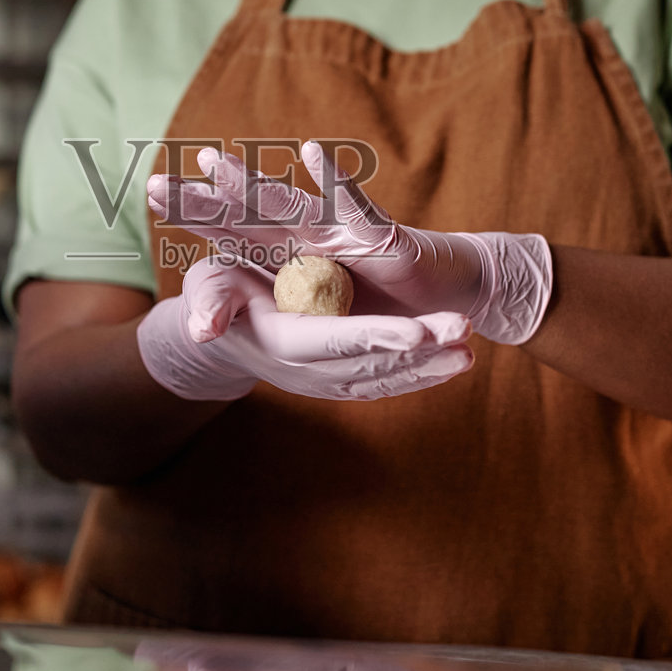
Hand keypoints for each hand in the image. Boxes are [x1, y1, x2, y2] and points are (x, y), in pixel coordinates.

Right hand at [137, 256, 473, 401]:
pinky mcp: (338, 379)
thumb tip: (200, 328)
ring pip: (384, 377)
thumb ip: (208, 304)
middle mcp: (306, 369)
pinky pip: (385, 382)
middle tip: (464, 336)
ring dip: (429, 366)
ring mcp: (325, 379)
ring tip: (471, 350)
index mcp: (280, 341)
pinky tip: (455, 362)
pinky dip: (420, 374)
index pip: (333, 341)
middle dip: (418, 353)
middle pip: (370, 364)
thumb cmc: (217, 296)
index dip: (372, 337)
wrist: (223, 334)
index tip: (415, 333)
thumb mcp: (206, 288)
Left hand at [146, 142, 551, 345]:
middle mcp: (308, 235)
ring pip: (288, 205)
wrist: (442, 301)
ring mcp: (341, 232)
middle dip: (204, 198)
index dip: (195, 211)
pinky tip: (310, 152)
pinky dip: (333, 179)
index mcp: (289, 253)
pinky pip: (354, 206)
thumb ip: (262, 315)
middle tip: (157, 183)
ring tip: (213, 163)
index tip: (151, 190)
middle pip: (247, 212)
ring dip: (251, 184)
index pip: (231, 231)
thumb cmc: (375, 303)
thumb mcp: (309, 322)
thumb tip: (195, 331)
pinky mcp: (379, 236)